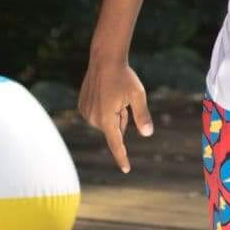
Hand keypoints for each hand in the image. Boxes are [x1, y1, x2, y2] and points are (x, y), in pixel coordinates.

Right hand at [78, 57, 152, 172]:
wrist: (104, 59)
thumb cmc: (124, 77)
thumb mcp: (138, 95)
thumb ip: (142, 116)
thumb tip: (147, 134)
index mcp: (106, 118)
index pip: (116, 144)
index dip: (122, 157)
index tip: (126, 169)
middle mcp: (93, 118)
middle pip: (114, 129)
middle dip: (122, 119)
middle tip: (122, 99)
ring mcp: (86, 112)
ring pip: (106, 123)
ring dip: (114, 114)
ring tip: (113, 94)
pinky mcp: (82, 106)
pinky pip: (98, 115)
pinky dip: (104, 109)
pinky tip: (105, 93)